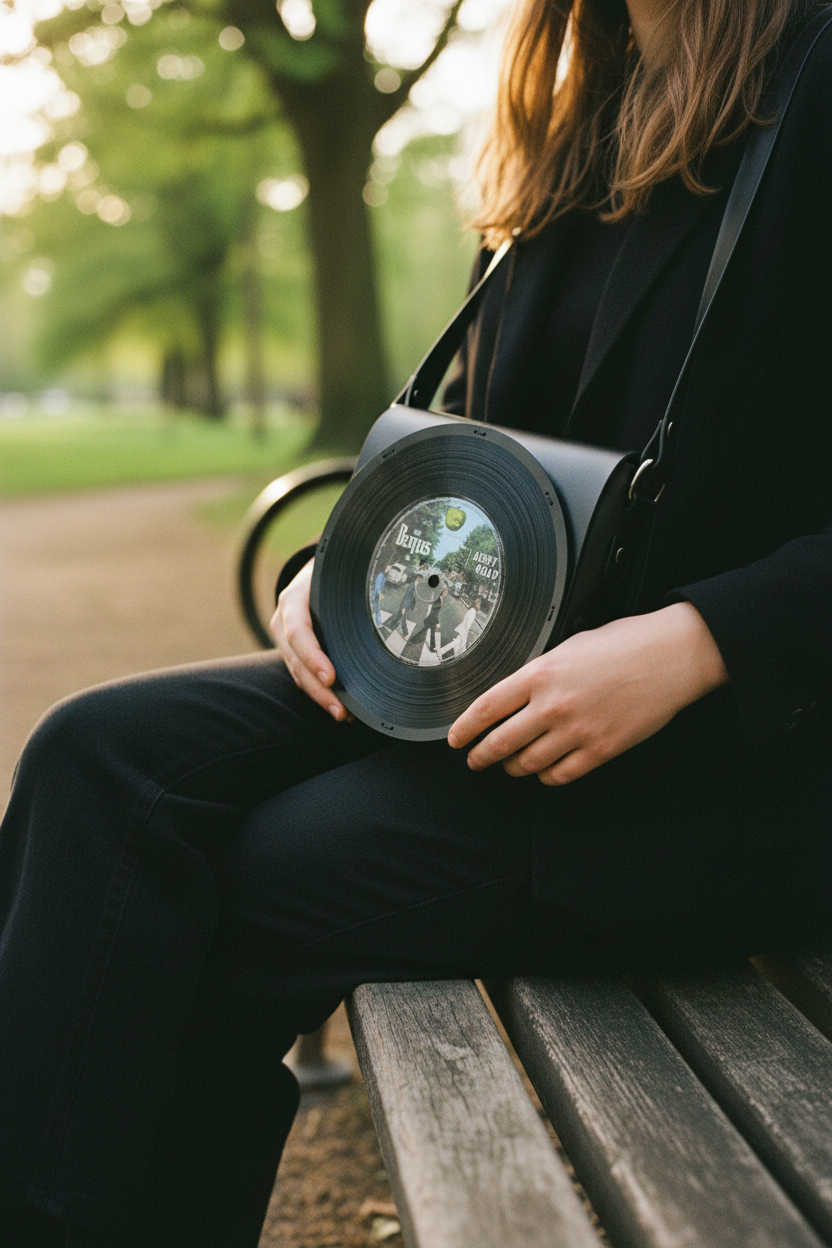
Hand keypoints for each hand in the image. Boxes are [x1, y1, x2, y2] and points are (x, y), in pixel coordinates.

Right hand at [270, 559, 351, 721]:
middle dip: (319, 690)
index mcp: (294, 598)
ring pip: (298, 673)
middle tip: (341, 711)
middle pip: (297, 661)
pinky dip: (320, 692)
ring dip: (320, 697)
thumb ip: (352, 586)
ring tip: (343, 715)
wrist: (318, 567)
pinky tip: (339, 705)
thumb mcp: (337, 572)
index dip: (312, 656)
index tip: (331, 677)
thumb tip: (394, 596)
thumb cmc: (334, 570)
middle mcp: (285, 619)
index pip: (298, 631)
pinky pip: (303, 674)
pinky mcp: (294, 650)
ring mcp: (286, 636)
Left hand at [448, 603, 727, 784]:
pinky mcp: (601, 749)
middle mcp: (554, 705)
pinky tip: (544, 770)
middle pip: (500, 743)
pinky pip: (561, 774)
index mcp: (541, 673)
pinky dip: (546, 776)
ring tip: (510, 764)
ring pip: (527, 764)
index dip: (465, 729)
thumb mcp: (571, 645)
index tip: (455, 739)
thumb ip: (540, 672)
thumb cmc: (626, 643)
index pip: (487, 708)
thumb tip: (516, 694)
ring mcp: (577, 730)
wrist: (672, 655)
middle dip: (481, 756)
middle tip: (474, 760)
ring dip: (513, 767)